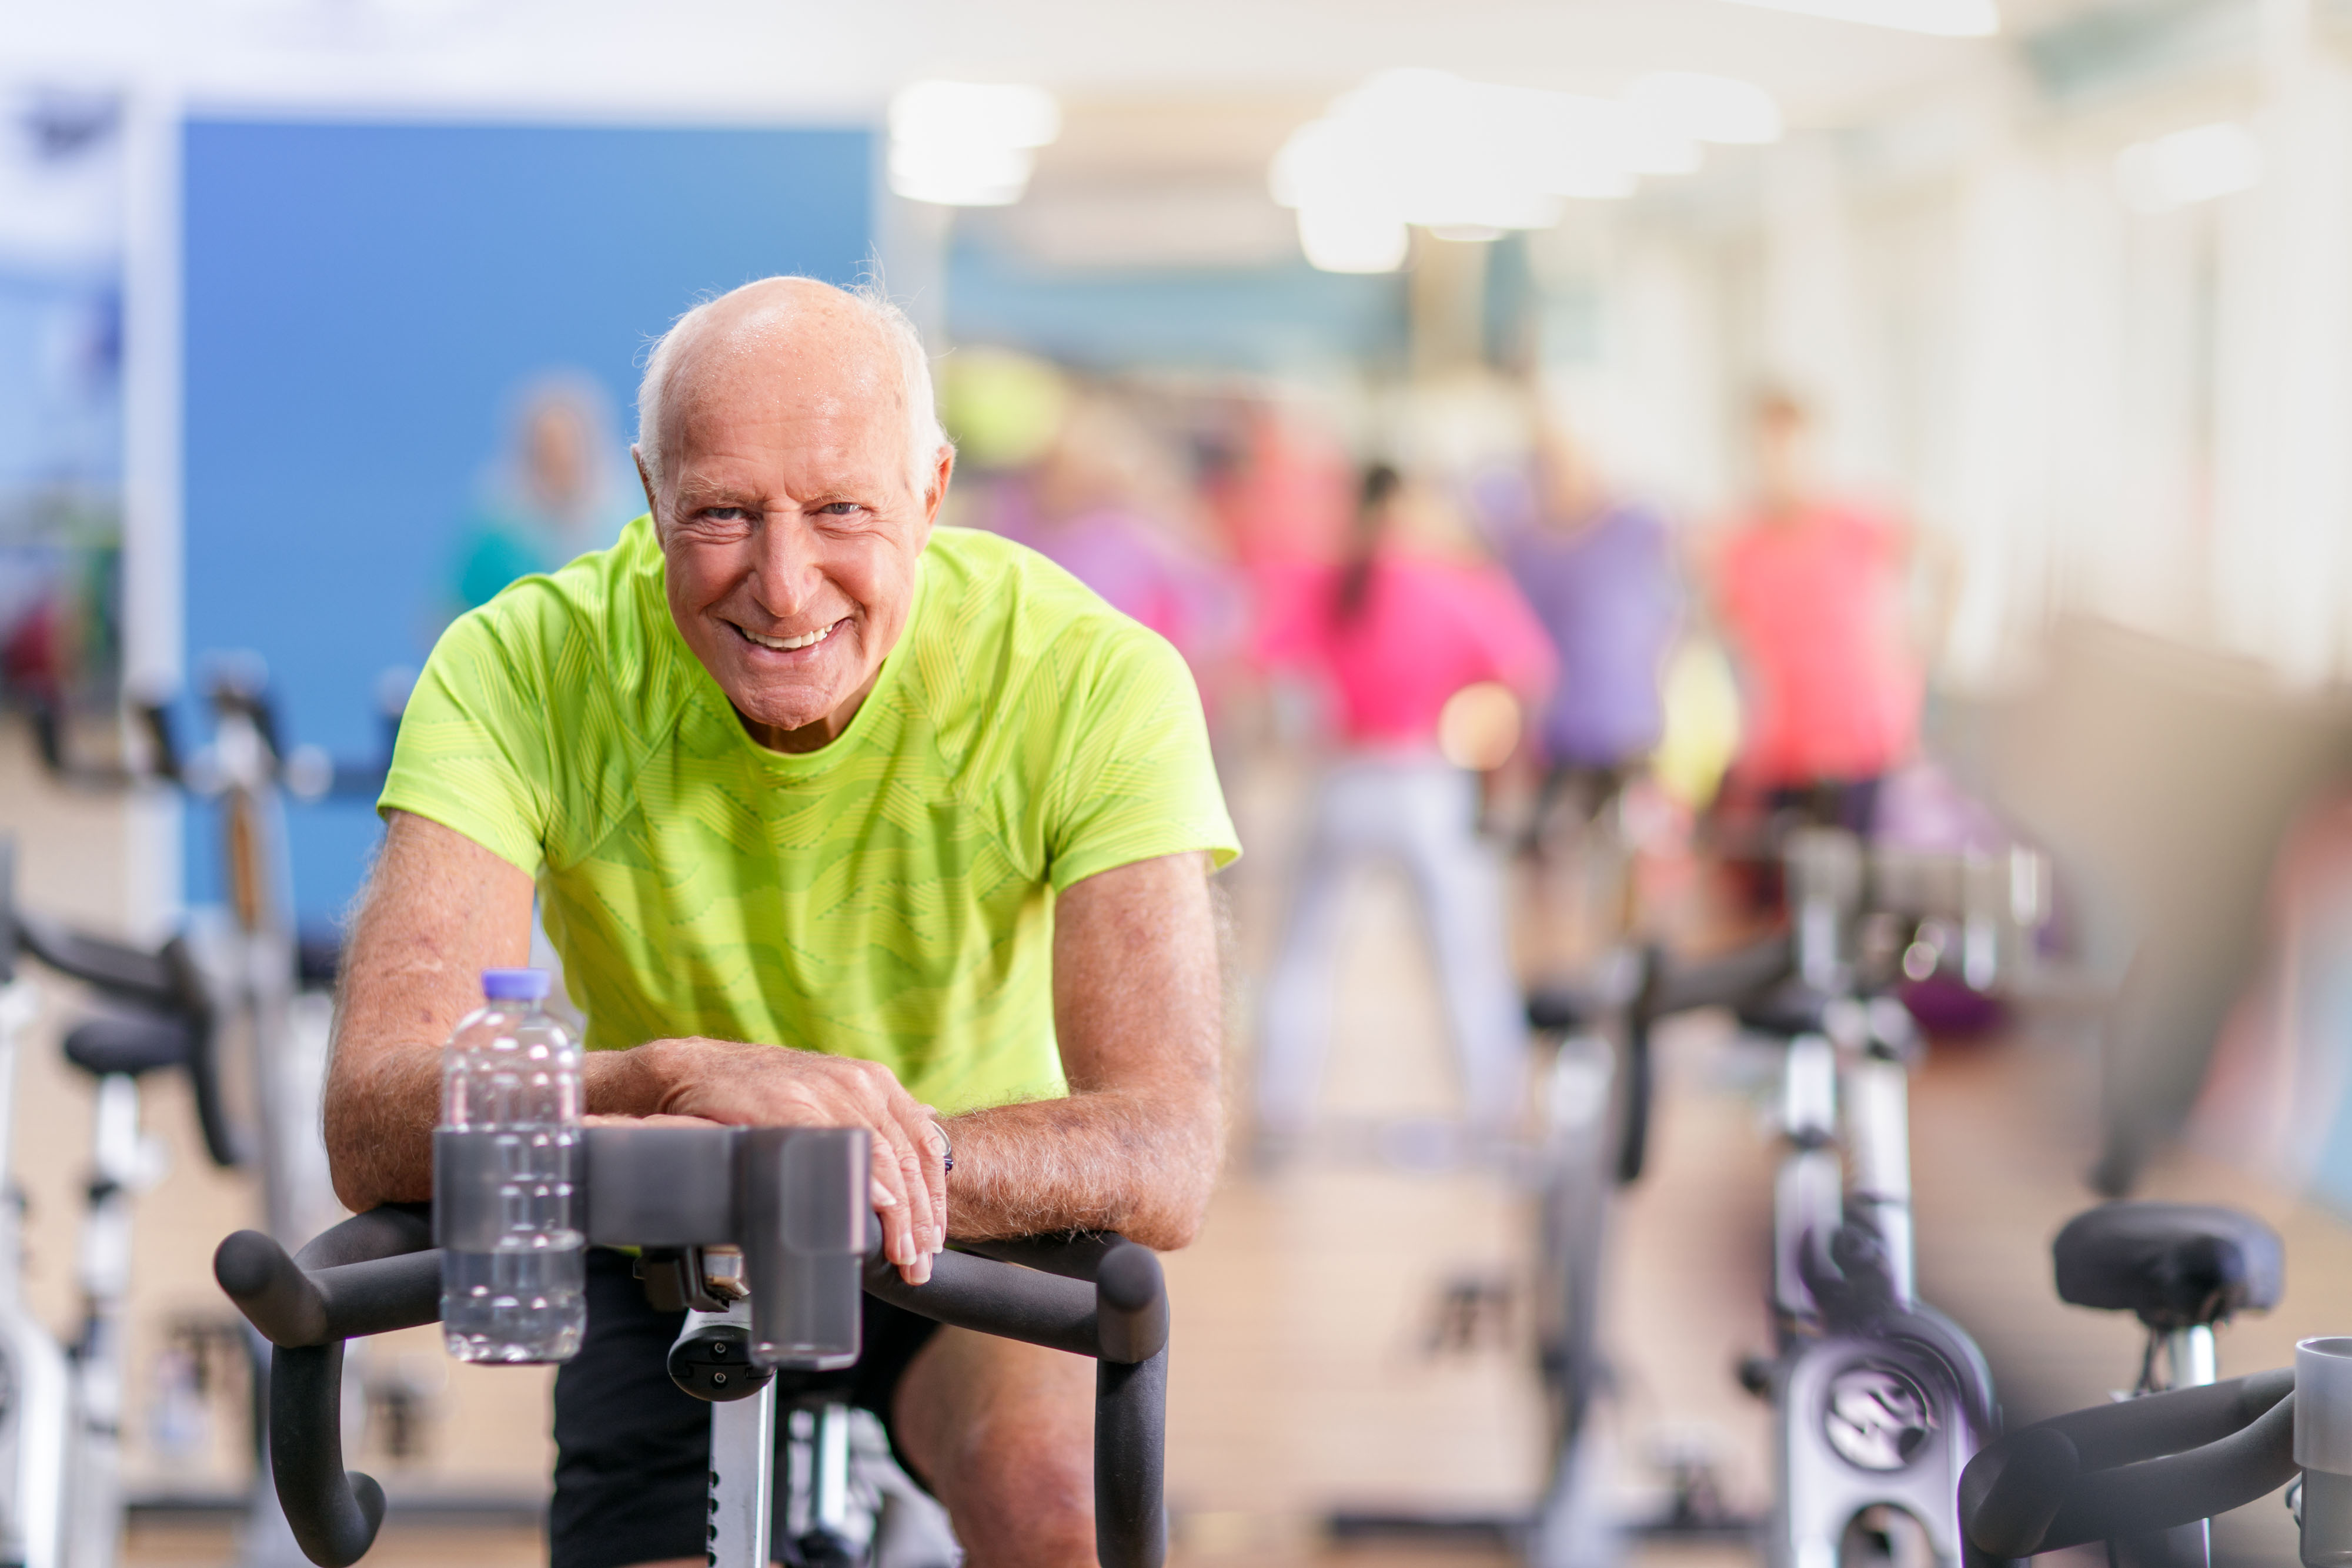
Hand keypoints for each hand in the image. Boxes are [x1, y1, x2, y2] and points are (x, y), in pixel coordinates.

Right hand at [643, 1039, 946, 1283]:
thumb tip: (931, 1121)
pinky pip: (837, 1147)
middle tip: (920, 1263)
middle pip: (907, 1158)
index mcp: (874, 1082)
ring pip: (881, 1158)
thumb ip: (876, 1112)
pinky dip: (859, 1184)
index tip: (936, 1239)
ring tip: (901, 1255)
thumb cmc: (764, 1090)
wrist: (695, 1072)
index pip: (923, 1144)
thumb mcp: (832, 1090)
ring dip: (897, 1215)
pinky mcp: (790, 1105)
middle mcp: (858, 1083)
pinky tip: (869, 1214)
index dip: (935, 1197)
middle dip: (919, 1219)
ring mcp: (825, 1092)